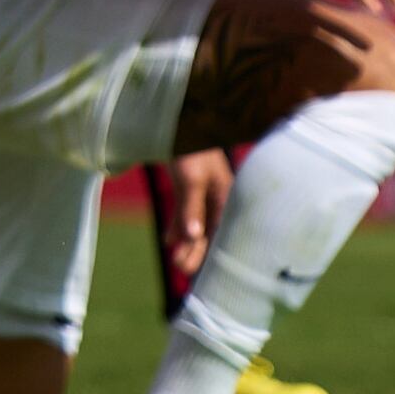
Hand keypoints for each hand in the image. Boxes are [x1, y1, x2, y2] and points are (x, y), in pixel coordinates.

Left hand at [155, 150, 228, 293]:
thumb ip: (192, 207)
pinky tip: (168, 240)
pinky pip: (186, 212)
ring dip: (186, 241)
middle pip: (209, 232)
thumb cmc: (192, 148)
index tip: (198, 272)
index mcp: (226, 198)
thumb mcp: (191, 178)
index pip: (220, 233)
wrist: (181, 121)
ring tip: (175, 259)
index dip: (209, 253)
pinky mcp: (190, 186)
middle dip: (196, 251)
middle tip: (180, 268)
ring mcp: (204, 193)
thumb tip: (194, 237)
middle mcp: (218, 198)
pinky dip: (178, 225)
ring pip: (196, 224)